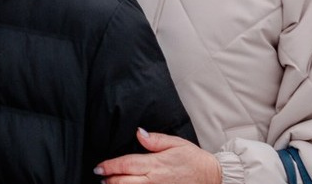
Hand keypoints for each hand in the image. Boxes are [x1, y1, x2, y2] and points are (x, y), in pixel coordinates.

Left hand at [95, 129, 221, 183]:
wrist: (213, 177)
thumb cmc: (193, 159)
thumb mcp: (175, 143)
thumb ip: (155, 140)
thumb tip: (139, 132)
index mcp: (155, 164)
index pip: (126, 165)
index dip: (110, 167)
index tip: (99, 167)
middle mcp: (155, 180)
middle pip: (125, 182)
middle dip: (110, 180)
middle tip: (100, 177)